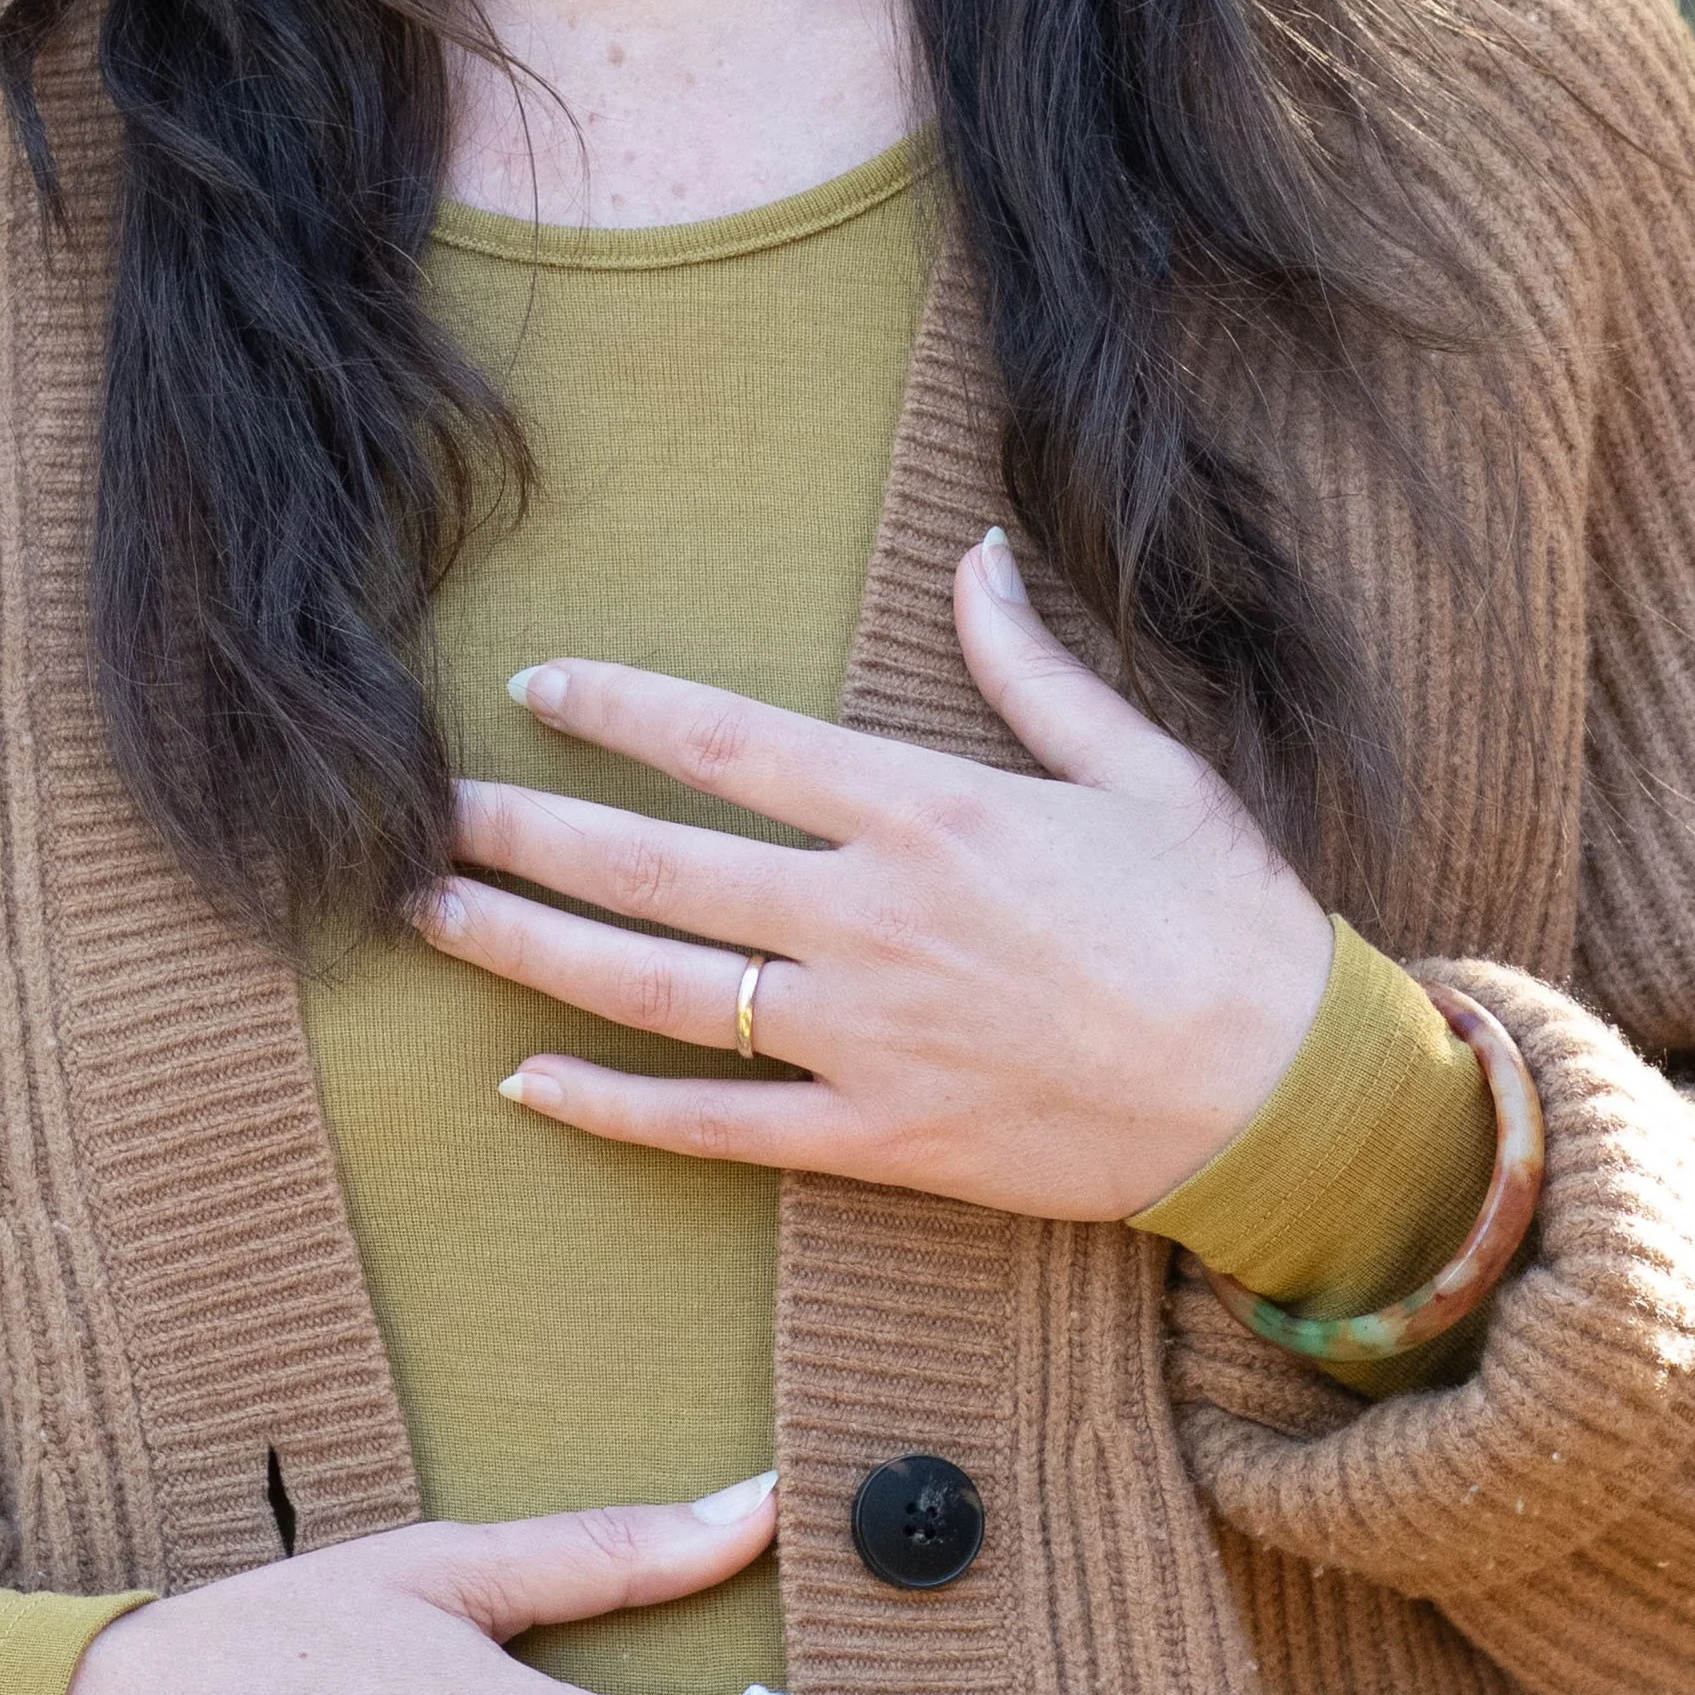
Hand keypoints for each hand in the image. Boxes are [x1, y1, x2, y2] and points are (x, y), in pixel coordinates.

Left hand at [432, 527, 1333, 1222]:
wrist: (1286, 1098)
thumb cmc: (1222, 917)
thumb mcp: (1143, 763)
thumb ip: (1030, 667)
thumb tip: (976, 555)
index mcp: (926, 808)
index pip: (726, 742)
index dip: (615, 709)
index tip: (534, 688)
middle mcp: (870, 918)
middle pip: (650, 865)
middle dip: (515, 830)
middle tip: (408, 809)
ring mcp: (864, 1037)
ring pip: (653, 992)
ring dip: (524, 951)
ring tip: (425, 917)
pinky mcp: (877, 1139)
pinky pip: (716, 1126)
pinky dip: (612, 1108)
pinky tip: (525, 1084)